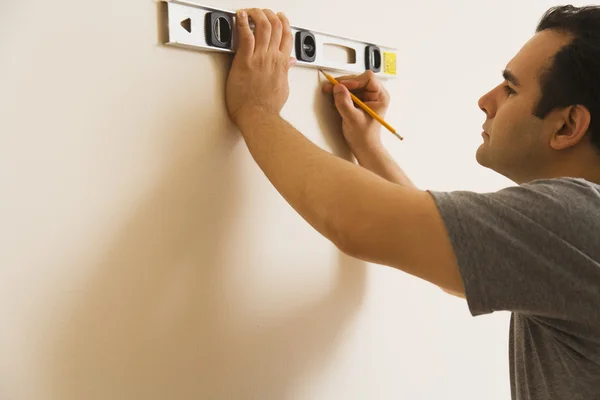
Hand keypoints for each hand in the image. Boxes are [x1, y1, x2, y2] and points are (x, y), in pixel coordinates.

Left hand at [226, 8, 296, 125]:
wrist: (258, 117)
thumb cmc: (267, 108)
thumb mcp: (282, 88)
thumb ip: (285, 72)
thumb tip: (289, 64)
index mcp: (282, 64)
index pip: (287, 36)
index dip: (284, 22)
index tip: (279, 17)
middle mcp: (272, 58)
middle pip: (276, 26)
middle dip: (269, 14)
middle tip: (262, 12)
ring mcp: (260, 58)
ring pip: (263, 26)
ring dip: (257, 14)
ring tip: (250, 12)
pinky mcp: (245, 61)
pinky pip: (245, 36)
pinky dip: (242, 22)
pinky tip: (239, 16)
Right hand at [322, 70, 390, 150]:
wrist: (363, 147)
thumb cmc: (364, 136)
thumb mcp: (353, 119)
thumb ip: (345, 103)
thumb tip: (338, 88)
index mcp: (380, 96)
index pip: (368, 79)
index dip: (354, 80)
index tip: (342, 86)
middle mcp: (374, 94)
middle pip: (357, 80)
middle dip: (343, 83)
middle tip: (330, 87)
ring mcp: (365, 97)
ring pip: (351, 85)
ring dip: (339, 88)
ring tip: (329, 92)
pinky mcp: (357, 101)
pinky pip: (347, 92)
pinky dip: (339, 94)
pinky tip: (334, 99)